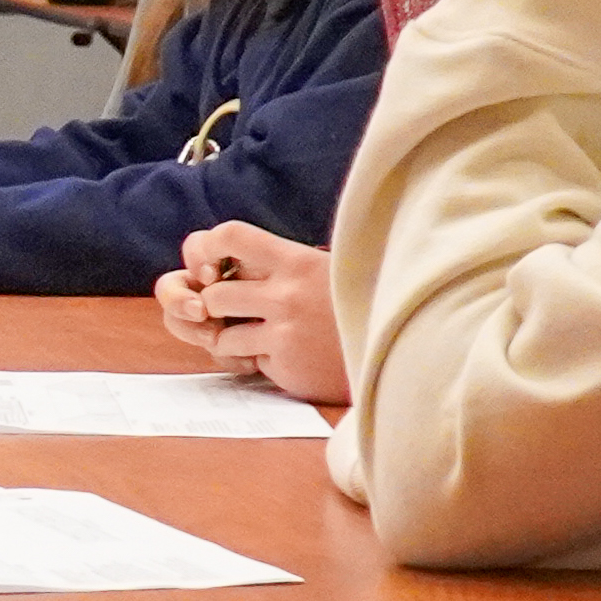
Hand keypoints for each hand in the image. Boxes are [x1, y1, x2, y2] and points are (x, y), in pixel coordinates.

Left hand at [159, 220, 349, 406]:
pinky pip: (243, 362)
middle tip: (240, 315)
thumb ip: (277, 265)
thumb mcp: (323, 269)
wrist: (396, 351)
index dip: (205, 249)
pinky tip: (284, 358)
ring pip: (220, 336)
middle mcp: (287, 293)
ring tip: (264, 338)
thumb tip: (214, 266)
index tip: (210, 268)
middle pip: (213, 294)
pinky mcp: (286, 366)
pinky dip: (255, 362)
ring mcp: (285, 331)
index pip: (230, 235)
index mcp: (297, 260)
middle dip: (218, 309)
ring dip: (233, 340)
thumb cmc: (353, 307)